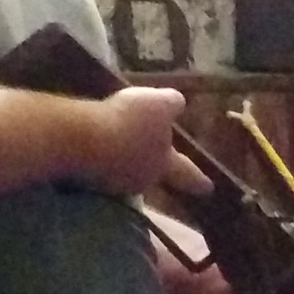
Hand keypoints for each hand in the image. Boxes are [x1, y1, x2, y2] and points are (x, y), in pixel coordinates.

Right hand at [75, 86, 192, 196]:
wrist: (84, 139)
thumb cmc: (129, 122)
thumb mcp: (159, 104)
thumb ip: (172, 104)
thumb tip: (177, 104)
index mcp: (163, 164)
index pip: (186, 172)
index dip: (198, 179)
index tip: (208, 189)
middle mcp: (140, 180)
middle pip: (150, 175)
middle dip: (149, 166)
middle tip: (146, 155)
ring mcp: (112, 184)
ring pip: (122, 172)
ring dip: (121, 161)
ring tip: (114, 145)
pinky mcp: (87, 181)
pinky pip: (98, 167)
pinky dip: (98, 158)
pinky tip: (92, 146)